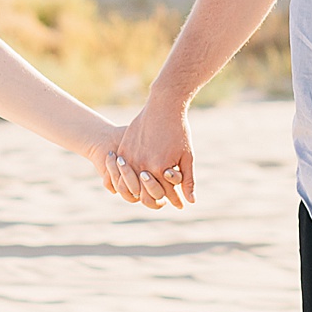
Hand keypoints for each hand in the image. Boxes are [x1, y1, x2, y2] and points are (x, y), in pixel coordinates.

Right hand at [106, 90, 194, 211]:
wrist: (163, 106)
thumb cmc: (178, 131)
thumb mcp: (187, 156)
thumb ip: (188, 180)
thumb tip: (190, 201)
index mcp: (160, 169)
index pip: (165, 194)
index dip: (174, 201)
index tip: (180, 205)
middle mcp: (143, 166)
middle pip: (146, 195)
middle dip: (156, 200)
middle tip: (162, 202)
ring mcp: (130, 158)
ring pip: (130, 186)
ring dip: (139, 192)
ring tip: (146, 194)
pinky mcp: (123, 150)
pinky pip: (121, 172)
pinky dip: (126, 179)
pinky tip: (133, 181)